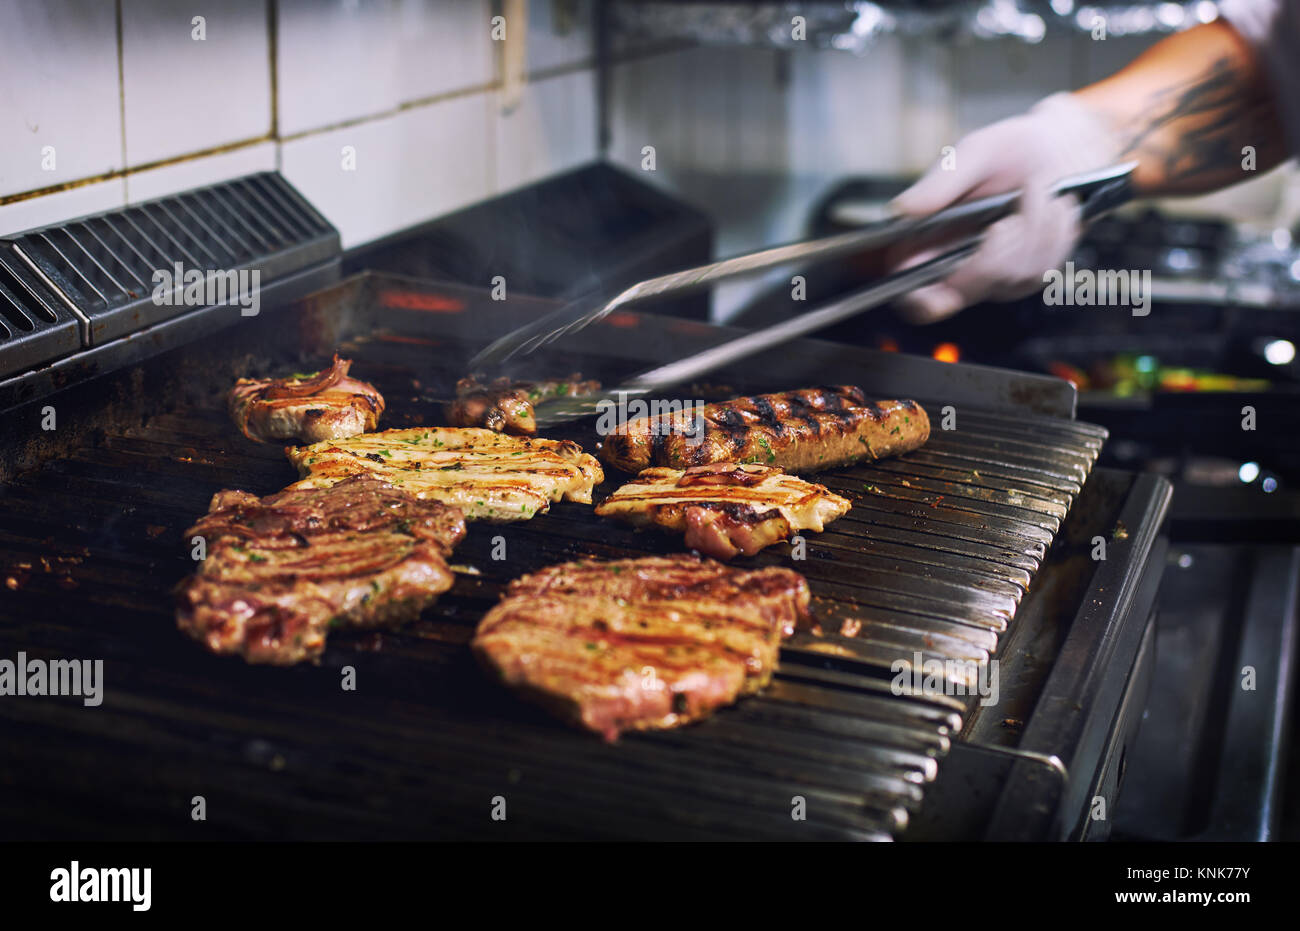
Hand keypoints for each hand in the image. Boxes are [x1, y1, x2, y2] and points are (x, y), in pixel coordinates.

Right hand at [890, 93, 1121, 321]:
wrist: (1066, 149)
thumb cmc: (1014, 149)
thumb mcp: (975, 153)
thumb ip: (939, 183)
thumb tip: (901, 209)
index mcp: (926, 242)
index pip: (913, 292)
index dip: (920, 302)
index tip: (940, 298)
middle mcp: (957, 266)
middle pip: (968, 288)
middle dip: (999, 246)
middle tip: (1022, 193)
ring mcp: (996, 276)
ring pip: (1012, 276)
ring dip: (1036, 226)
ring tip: (1041, 190)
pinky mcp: (1030, 276)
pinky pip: (1043, 268)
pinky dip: (1055, 232)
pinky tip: (1054, 207)